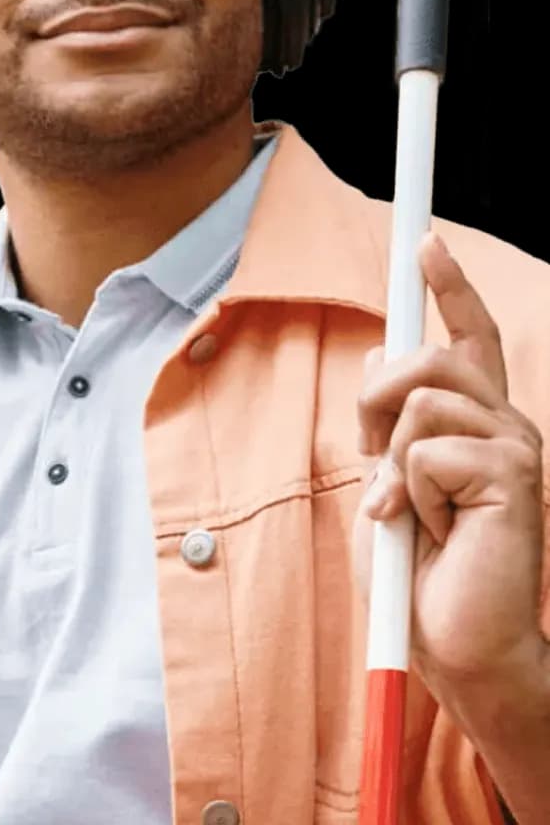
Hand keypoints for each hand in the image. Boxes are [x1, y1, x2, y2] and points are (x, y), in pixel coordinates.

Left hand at [353, 231, 545, 693]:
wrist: (454, 648)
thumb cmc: (419, 576)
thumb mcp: (387, 483)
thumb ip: (389, 421)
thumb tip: (382, 348)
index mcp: (476, 425)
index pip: (469, 337)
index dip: (449, 285)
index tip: (425, 243)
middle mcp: (504, 425)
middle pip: (426, 354)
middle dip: (376, 399)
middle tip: (377, 464)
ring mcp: (514, 446)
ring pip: (418, 398)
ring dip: (390, 462)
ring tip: (410, 514)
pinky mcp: (512, 473)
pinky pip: (423, 450)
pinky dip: (406, 495)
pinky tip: (431, 533)